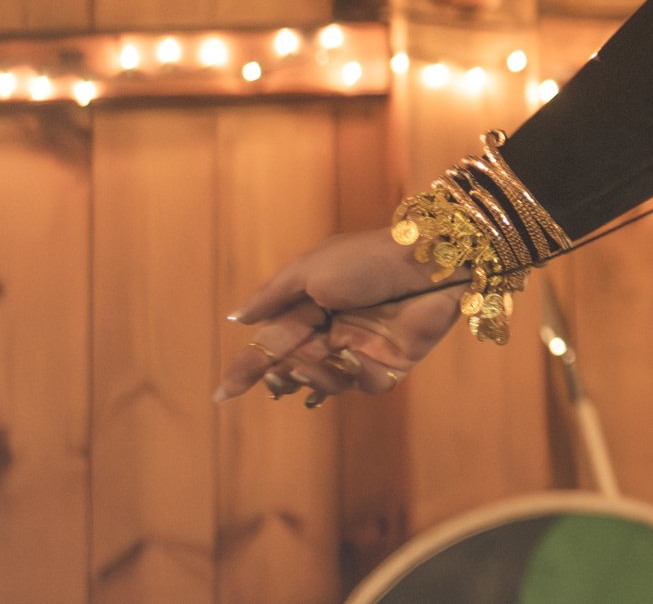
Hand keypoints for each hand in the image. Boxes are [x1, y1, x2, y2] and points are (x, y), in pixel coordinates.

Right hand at [213, 228, 464, 404]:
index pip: (273, 343)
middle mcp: (334, 330)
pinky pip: (363, 384)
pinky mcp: (394, 362)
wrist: (429, 260)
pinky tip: (352, 355)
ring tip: (312, 361)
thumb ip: (274, 295)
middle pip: (294, 367)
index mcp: (312, 306)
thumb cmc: (368, 258)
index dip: (248, 369)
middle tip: (280, 371)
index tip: (223, 394)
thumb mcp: (310, 269)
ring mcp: (364, 348)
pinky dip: (353, 375)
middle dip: (281, 375)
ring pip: (324, 383)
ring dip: (312, 376)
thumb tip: (238, 318)